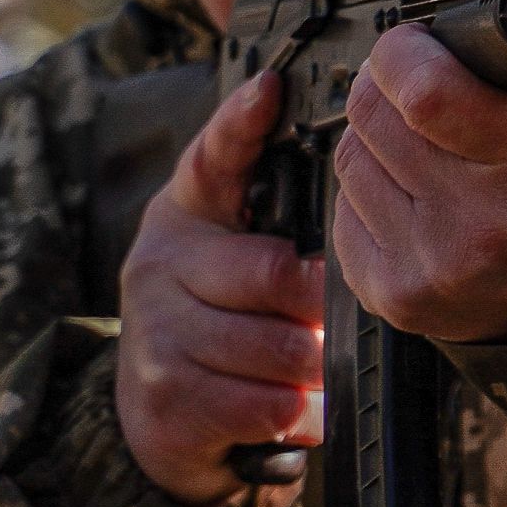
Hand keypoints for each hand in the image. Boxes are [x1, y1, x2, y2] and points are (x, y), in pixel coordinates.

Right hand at [116, 70, 321, 506]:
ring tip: (315, 364)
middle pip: (273, 275)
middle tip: (334, 316)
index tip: (270, 88)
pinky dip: (300, 414)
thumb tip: (349, 164)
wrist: (160, 417)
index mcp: (186, 215)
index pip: (212, 158)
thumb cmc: (222, 316)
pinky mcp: (168, 404)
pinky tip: (296, 406)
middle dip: (320, 304)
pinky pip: (270, 405)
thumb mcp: (237, 251)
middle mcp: (159, 266)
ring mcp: (157, 336)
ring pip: (279, 348)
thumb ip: (279, 208)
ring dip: (315, 365)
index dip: (241, 123)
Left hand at [327, 26, 506, 344]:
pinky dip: (369, 193)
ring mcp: (433, 266)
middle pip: (370, 115)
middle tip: (424, 93)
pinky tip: (415, 199)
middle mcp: (485, 223)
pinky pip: (341, 210)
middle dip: (385, 87)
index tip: (419, 46)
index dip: (405, 54)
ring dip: (376, 141)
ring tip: (430, 151)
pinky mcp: (393, 293)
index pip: (424, 92)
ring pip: (347, 157)